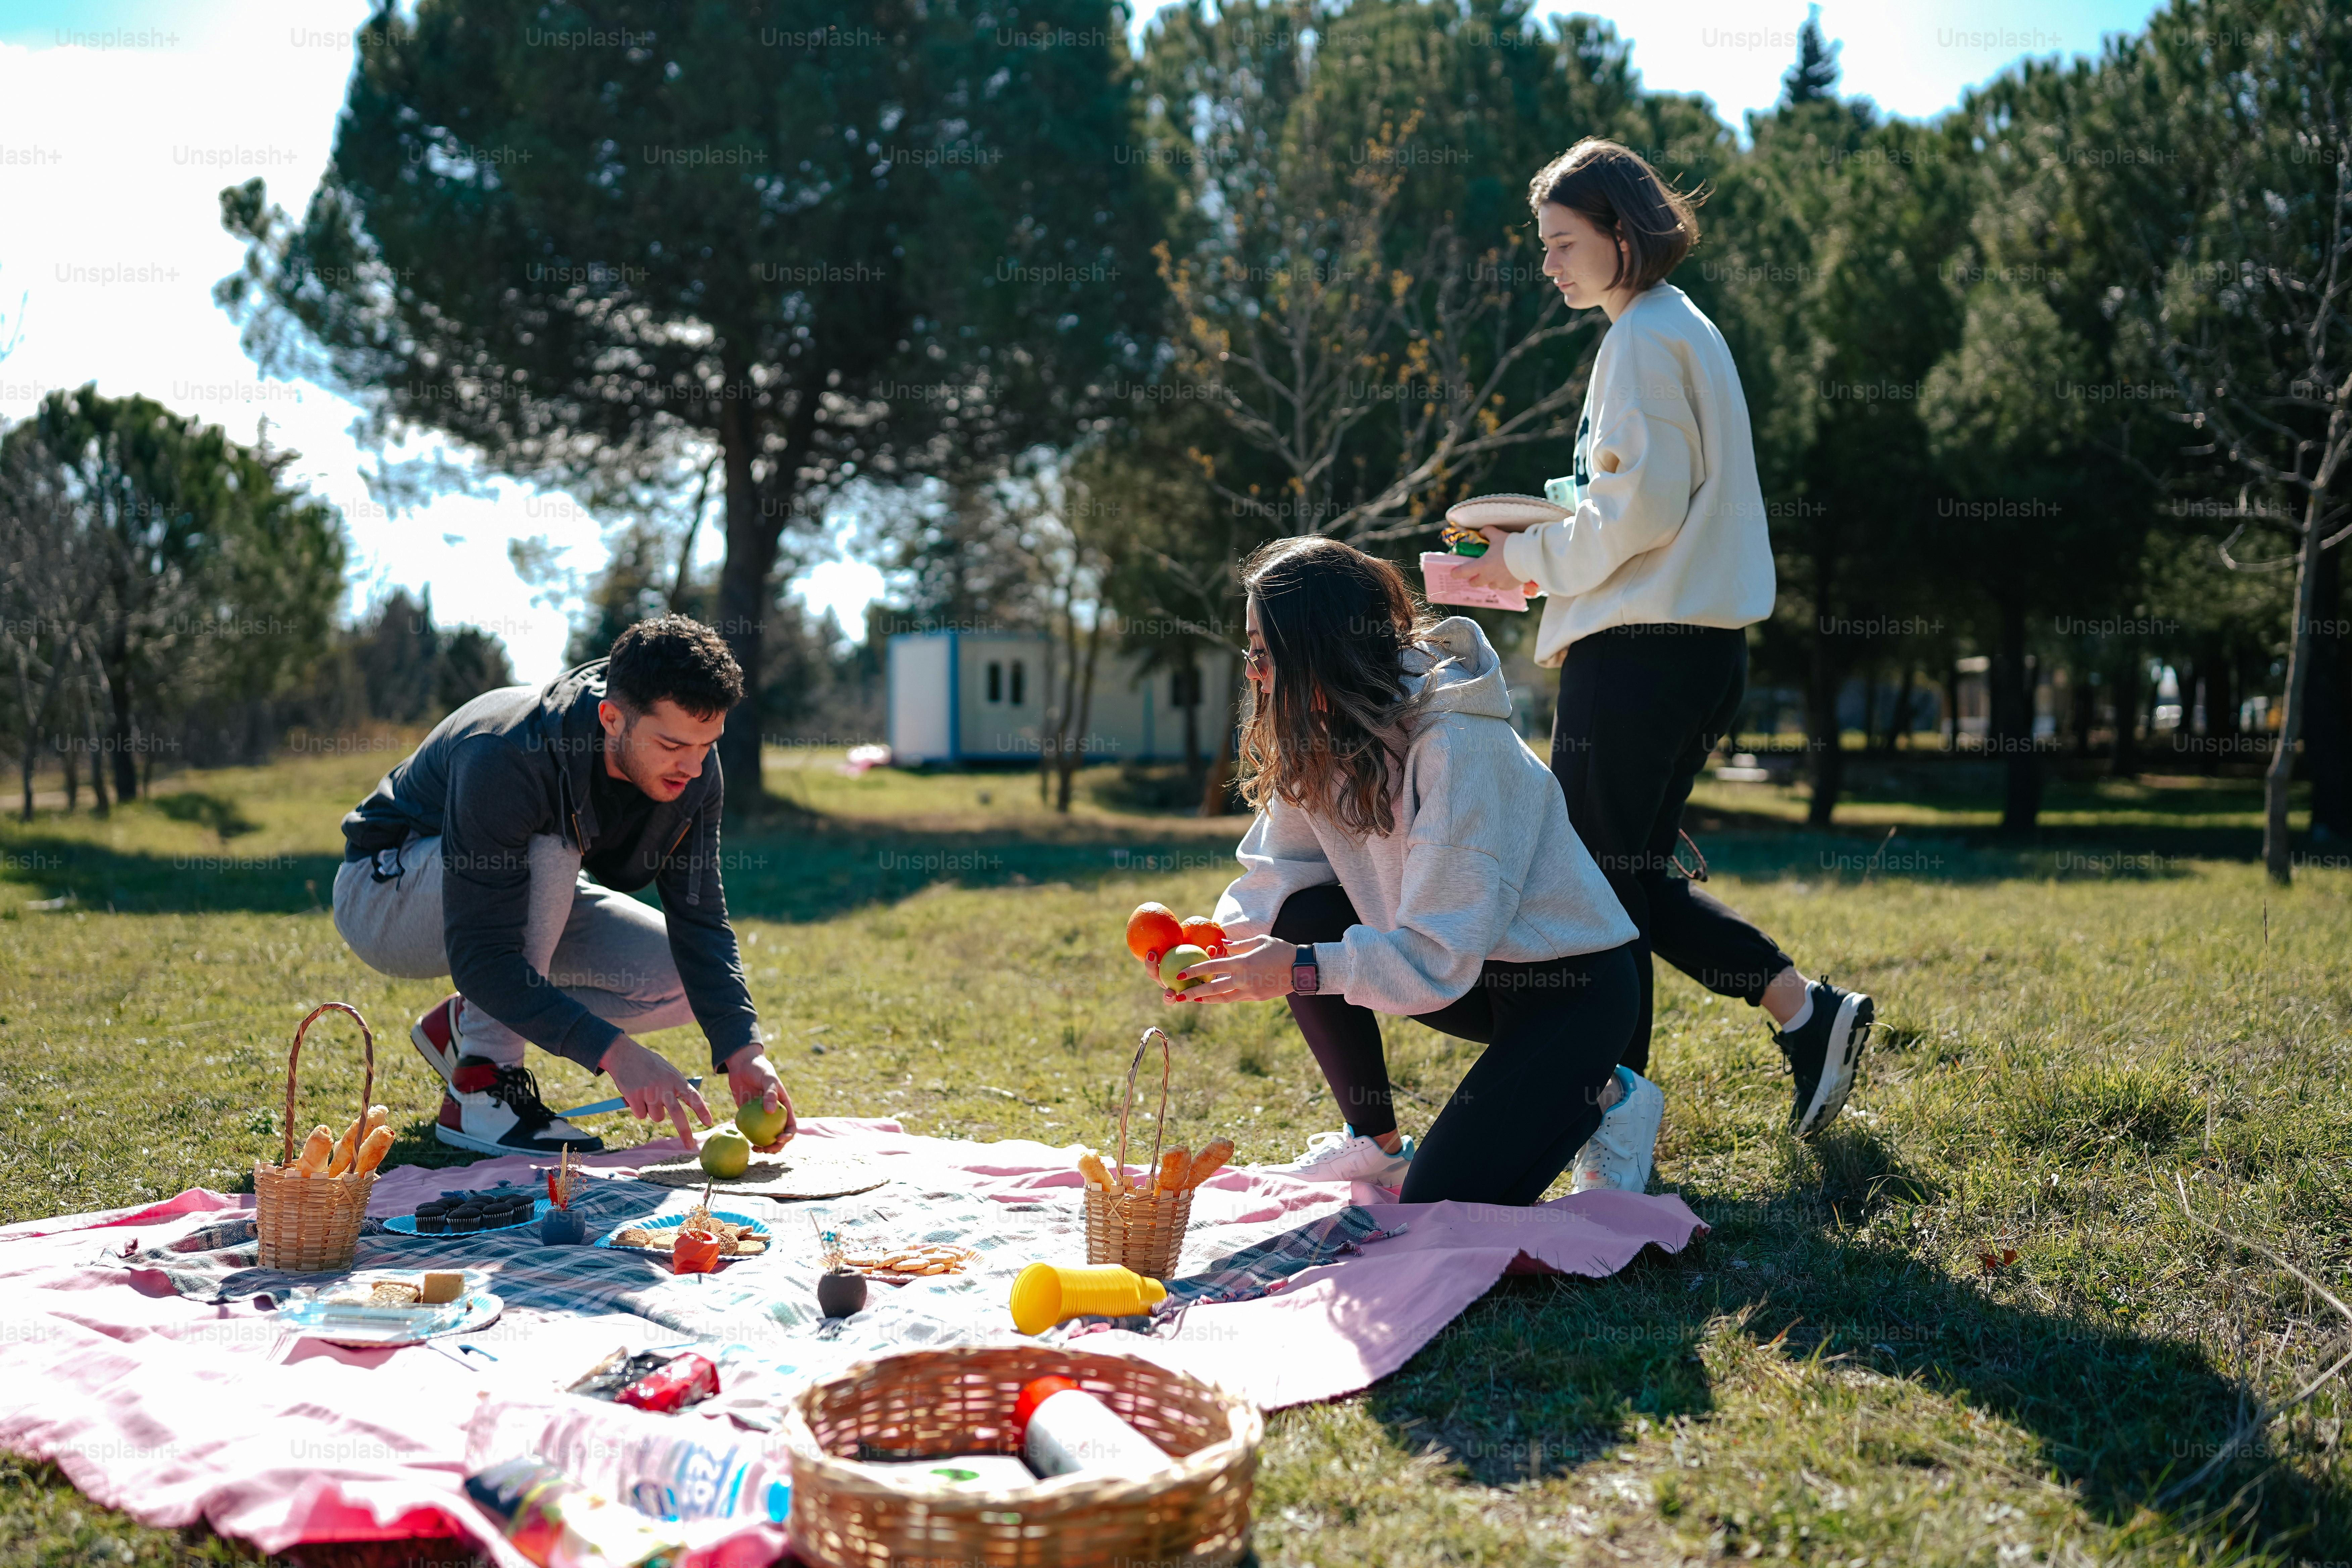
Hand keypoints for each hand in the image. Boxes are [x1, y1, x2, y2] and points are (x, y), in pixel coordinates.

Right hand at [599, 1035, 714, 1148]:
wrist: (624, 1053)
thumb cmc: (649, 1063)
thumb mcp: (668, 1070)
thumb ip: (677, 1086)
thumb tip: (690, 1102)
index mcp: (676, 1079)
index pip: (693, 1096)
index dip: (701, 1110)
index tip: (709, 1122)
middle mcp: (664, 1086)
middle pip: (677, 1114)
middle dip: (685, 1132)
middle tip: (690, 1146)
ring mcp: (649, 1092)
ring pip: (656, 1117)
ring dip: (652, 1111)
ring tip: (646, 1095)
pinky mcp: (634, 1097)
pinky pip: (641, 1115)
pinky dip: (638, 1109)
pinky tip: (635, 1095)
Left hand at [723, 1043, 797, 1150]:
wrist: (743, 1065)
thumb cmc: (759, 1069)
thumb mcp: (768, 1078)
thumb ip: (770, 1093)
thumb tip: (770, 1112)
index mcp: (784, 1107)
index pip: (791, 1126)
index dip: (788, 1136)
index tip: (779, 1139)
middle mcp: (774, 1115)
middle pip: (779, 1136)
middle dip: (776, 1147)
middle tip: (766, 1150)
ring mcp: (761, 1117)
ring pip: (765, 1137)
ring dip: (763, 1146)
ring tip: (755, 1149)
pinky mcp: (748, 1116)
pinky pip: (750, 1130)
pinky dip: (749, 1138)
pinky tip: (743, 1141)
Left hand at [1165, 933, 1298, 1004]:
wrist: (1301, 969)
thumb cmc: (1281, 950)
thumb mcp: (1260, 940)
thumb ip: (1238, 945)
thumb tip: (1222, 945)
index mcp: (1242, 963)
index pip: (1212, 967)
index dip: (1195, 971)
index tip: (1180, 974)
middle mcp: (1243, 979)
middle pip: (1213, 988)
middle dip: (1193, 993)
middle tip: (1178, 996)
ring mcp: (1250, 991)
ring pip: (1222, 998)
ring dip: (1206, 1000)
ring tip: (1192, 1000)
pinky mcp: (1256, 998)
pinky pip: (1235, 998)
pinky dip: (1223, 998)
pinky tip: (1213, 998)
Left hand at [1461, 529, 1537, 595]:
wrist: (1530, 556)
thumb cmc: (1511, 545)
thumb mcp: (1498, 535)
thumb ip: (1488, 532)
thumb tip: (1484, 530)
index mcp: (1482, 565)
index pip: (1463, 572)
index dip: (1456, 573)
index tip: (1453, 573)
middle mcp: (1488, 577)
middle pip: (1475, 583)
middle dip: (1473, 580)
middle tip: (1475, 576)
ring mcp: (1499, 583)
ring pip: (1490, 585)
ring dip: (1489, 581)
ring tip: (1494, 574)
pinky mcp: (1509, 586)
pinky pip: (1502, 586)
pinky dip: (1502, 582)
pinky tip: (1506, 576)